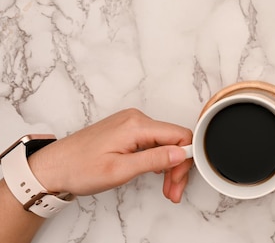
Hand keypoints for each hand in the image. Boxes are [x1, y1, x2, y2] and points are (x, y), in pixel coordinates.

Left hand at [28, 109, 192, 202]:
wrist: (53, 166)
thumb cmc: (79, 168)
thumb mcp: (120, 170)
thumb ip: (154, 159)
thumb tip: (181, 153)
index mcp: (137, 125)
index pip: (179, 135)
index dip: (185, 159)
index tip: (179, 179)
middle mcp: (136, 119)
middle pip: (174, 140)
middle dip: (177, 166)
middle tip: (173, 190)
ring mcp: (131, 123)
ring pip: (164, 142)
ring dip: (168, 166)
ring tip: (166, 188)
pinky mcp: (127, 130)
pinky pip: (152, 141)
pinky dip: (157, 159)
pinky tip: (155, 174)